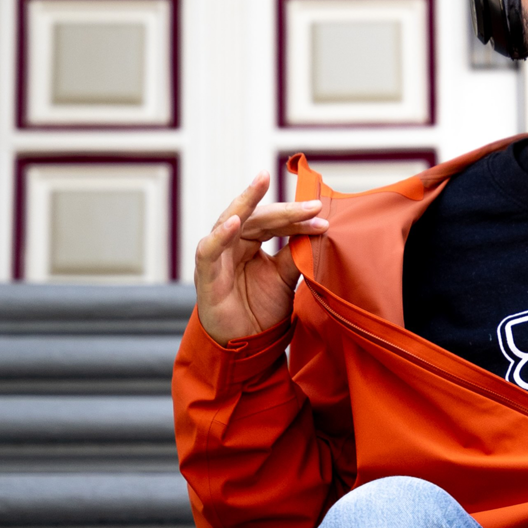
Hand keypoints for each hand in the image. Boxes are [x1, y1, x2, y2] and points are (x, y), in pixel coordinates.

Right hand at [194, 171, 327, 345]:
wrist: (244, 344)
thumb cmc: (260, 308)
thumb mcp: (284, 278)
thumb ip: (295, 255)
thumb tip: (318, 231)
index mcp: (250, 241)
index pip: (274, 222)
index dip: (297, 219)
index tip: (322, 217)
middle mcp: (232, 243)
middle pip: (257, 217)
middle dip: (284, 210)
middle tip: (311, 205)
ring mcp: (217, 255)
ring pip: (231, 221)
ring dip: (248, 203)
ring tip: (262, 183)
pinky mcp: (205, 273)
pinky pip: (209, 249)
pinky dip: (220, 235)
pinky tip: (235, 222)